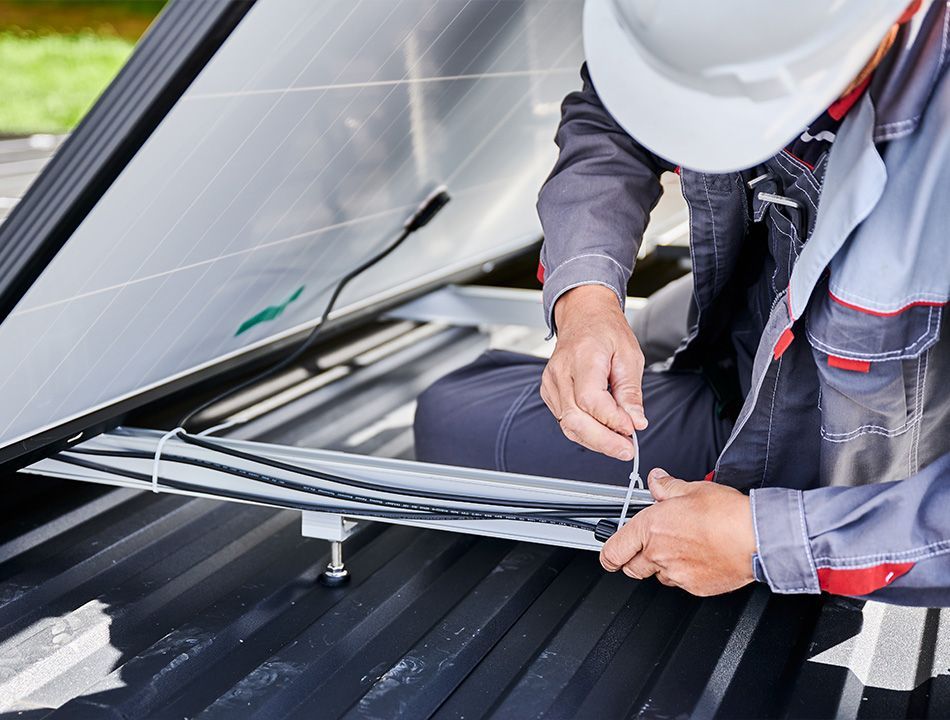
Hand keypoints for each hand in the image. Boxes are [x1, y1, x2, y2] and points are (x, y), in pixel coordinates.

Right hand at [541, 285, 646, 460]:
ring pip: (568, 424)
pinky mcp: (550, 392)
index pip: (590, 399)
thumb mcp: (629, 356)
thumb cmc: (606, 332)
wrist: (583, 316)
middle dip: (603, 441)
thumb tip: (636, 422)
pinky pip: (565, 420)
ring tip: (619, 445)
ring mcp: (551, 383)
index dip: (611, 420)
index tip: (631, 430)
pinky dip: (585, 432)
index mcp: (582, 357)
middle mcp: (560, 372)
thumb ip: (630, 392)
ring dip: (595, 440)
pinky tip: (603, 434)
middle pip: (575, 418)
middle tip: (627, 450)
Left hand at [600, 469, 756, 595]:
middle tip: (647, 547)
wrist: (756, 538)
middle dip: (634, 559)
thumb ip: (666, 487)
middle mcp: (659, 553)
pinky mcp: (695, 588)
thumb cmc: (726, 514)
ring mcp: (676, 573)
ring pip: (658, 575)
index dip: (607, 553)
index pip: (614, 550)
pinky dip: (685, 574)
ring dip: (662, 566)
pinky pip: (681, 583)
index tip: (608, 553)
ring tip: (681, 548)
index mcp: (650, 528)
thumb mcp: (692, 489)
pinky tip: (699, 558)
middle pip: (631, 568)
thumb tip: (656, 480)